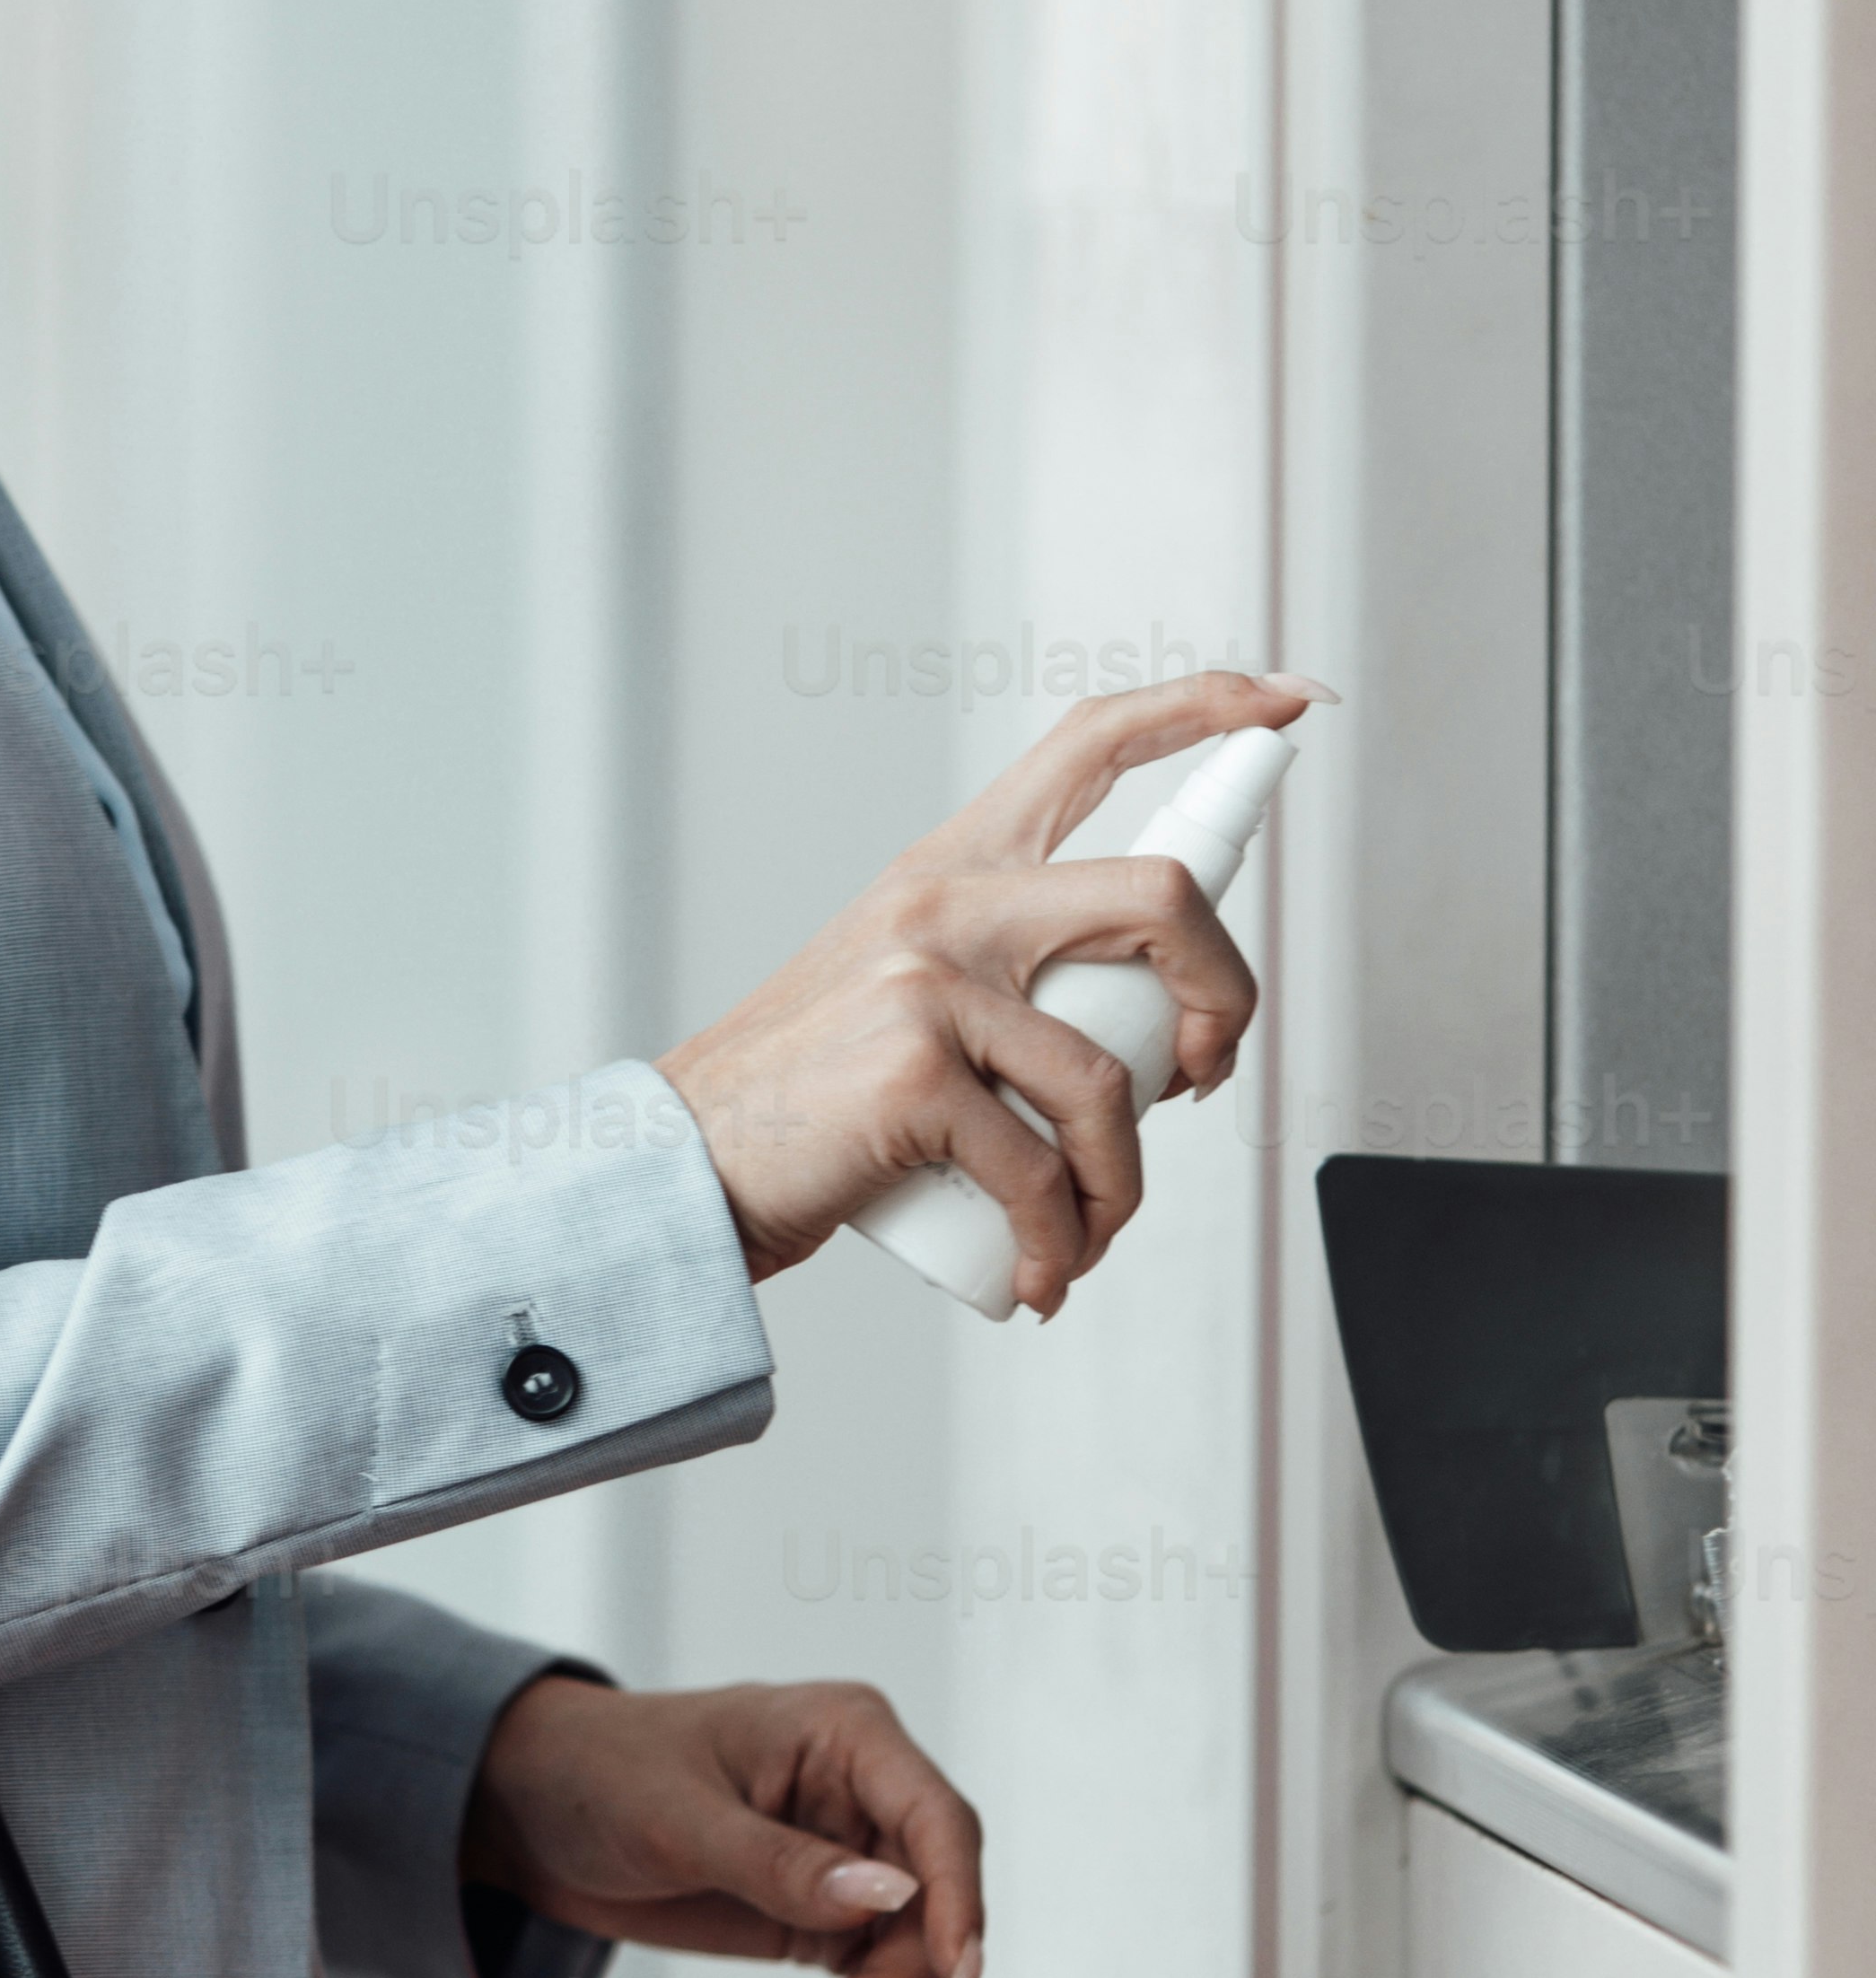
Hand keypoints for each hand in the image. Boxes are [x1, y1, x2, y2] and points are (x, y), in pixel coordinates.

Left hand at [468, 1668, 982, 1977]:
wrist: (532, 1809)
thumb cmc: (599, 1774)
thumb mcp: (677, 1818)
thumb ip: (780, 1863)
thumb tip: (892, 1896)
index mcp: (847, 1733)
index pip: (938, 1820)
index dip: (960, 1901)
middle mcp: (865, 1794)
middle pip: (932, 1908)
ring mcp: (852, 1860)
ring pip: (907, 1960)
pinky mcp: (825, 1915)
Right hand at [654, 667, 1317, 1312]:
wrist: (691, 1164)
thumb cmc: (815, 1098)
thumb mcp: (905, 989)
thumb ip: (1009, 973)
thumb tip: (1154, 1026)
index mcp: (953, 866)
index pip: (1091, 742)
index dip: (1204, 707)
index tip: (1286, 704)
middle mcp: (946, 901)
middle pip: (1161, 898)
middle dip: (1225, 999)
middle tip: (1203, 1076)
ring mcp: (927, 981)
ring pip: (1113, 1074)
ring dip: (1124, 1182)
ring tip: (1089, 1229)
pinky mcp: (912, 1072)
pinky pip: (1042, 1169)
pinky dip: (1063, 1240)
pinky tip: (1044, 1273)